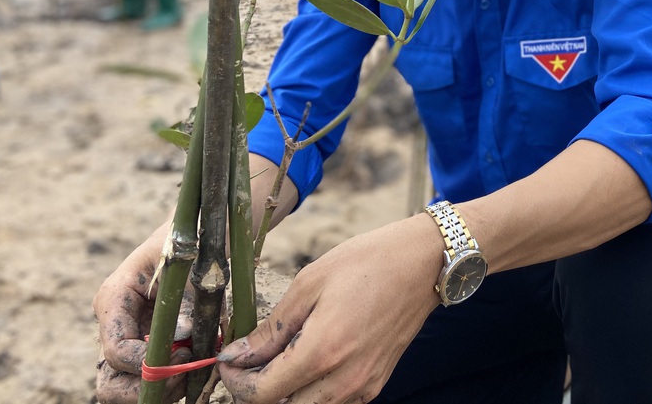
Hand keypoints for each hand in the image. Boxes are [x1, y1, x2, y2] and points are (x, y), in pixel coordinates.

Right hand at [92, 223, 192, 403]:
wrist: (200, 233)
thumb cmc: (192, 240)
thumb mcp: (189, 263)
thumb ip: (185, 302)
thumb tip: (182, 338)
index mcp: (114, 299)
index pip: (117, 351)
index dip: (147, 365)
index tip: (184, 356)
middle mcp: (115, 325)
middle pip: (111, 383)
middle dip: (147, 388)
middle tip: (185, 373)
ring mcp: (129, 339)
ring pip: (127, 389)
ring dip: (162, 389)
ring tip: (195, 367)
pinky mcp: (147, 348)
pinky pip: (150, 382)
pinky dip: (172, 383)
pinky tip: (197, 364)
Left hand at [217, 214, 442, 403]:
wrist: (423, 263)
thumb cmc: (368, 262)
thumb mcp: (310, 282)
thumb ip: (272, 327)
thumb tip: (238, 354)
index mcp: (323, 351)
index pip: (262, 394)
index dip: (235, 382)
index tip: (228, 360)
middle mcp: (344, 379)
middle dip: (256, 391)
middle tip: (249, 361)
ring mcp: (363, 386)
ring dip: (285, 393)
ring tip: (278, 358)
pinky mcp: (376, 384)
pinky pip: (332, 403)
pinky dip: (311, 391)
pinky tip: (308, 359)